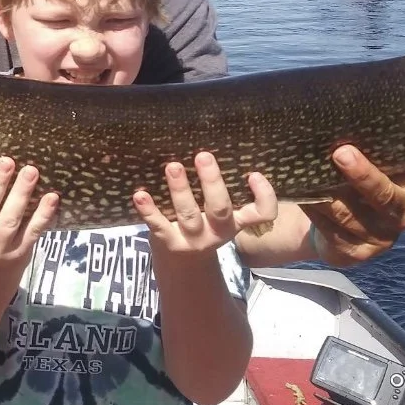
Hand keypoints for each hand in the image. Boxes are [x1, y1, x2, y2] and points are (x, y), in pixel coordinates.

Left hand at [133, 151, 277, 257]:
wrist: (182, 265)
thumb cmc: (203, 224)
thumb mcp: (218, 213)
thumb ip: (218, 188)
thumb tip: (210, 139)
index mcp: (236, 221)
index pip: (262, 214)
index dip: (264, 196)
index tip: (254, 174)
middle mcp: (218, 232)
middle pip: (220, 209)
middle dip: (212, 182)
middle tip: (203, 156)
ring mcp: (194, 240)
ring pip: (189, 215)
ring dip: (180, 190)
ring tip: (172, 167)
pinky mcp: (169, 243)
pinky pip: (159, 225)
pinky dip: (149, 210)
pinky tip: (140, 194)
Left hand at [308, 126, 404, 264]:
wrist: (334, 225)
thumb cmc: (357, 178)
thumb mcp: (373, 161)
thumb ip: (372, 144)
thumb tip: (346, 109)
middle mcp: (404, 211)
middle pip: (388, 196)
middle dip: (364, 175)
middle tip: (342, 152)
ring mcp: (381, 236)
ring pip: (351, 214)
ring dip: (328, 194)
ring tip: (309, 174)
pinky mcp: (356, 252)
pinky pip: (331, 229)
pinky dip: (314, 209)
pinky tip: (301, 195)